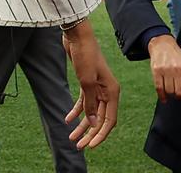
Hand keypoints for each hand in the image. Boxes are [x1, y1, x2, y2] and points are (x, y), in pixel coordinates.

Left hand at [63, 20, 119, 148]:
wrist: (76, 35)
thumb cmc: (85, 55)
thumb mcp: (87, 82)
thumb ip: (91, 104)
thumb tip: (95, 124)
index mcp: (112, 92)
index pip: (110, 120)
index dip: (100, 135)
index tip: (90, 146)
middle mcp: (107, 91)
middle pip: (100, 118)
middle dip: (89, 133)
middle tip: (78, 145)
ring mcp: (97, 87)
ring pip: (91, 111)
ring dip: (82, 125)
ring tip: (71, 137)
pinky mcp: (87, 82)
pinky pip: (84, 101)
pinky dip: (76, 111)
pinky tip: (68, 119)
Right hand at [148, 34, 180, 104]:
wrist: (162, 44)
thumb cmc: (177, 58)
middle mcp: (177, 68)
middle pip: (180, 91)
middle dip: (179, 95)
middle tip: (178, 92)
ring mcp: (166, 69)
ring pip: (169, 91)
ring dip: (170, 93)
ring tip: (171, 89)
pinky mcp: (156, 70)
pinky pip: (159, 88)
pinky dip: (162, 96)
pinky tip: (163, 98)